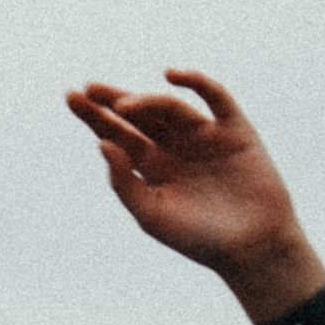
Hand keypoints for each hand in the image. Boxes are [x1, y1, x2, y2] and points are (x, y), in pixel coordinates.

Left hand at [65, 69, 324, 324]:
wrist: (252, 249)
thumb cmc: (199, 238)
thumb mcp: (151, 214)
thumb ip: (124, 182)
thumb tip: (102, 143)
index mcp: (151, 166)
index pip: (117, 134)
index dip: (95, 116)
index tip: (72, 97)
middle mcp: (174, 147)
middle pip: (139, 115)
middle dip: (113, 100)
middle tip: (88, 89)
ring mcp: (204, 136)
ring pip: (169, 107)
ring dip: (146, 101)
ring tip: (123, 105)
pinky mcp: (235, 130)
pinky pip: (216, 98)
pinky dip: (197, 82)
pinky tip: (172, 76)